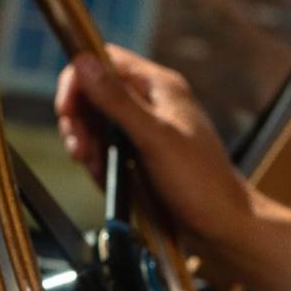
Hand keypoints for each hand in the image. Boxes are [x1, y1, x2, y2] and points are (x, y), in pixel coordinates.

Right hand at [54, 45, 257, 254]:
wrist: (222, 229)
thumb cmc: (201, 183)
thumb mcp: (155, 138)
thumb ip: (117, 101)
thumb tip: (83, 62)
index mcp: (159, 86)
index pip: (105, 61)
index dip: (79, 80)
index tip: (67, 109)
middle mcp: (150, 104)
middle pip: (95, 94)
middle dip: (79, 121)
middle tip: (79, 149)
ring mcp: (144, 132)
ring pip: (96, 125)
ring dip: (86, 146)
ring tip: (95, 168)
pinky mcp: (139, 159)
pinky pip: (106, 152)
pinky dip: (99, 164)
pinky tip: (105, 179)